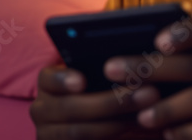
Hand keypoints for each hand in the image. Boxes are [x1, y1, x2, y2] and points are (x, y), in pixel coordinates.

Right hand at [30, 64, 163, 138]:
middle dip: (111, 102)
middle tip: (148, 92)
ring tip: (149, 111)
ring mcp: (49, 134)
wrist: (92, 124)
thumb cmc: (97, 89)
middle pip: (71, 108)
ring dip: (118, 122)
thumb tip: (129, 60)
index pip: (47, 79)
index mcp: (48, 85)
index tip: (82, 80)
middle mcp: (42, 110)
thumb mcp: (95, 77)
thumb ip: (105, 69)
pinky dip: (115, 137)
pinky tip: (138, 126)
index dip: (62, 80)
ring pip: (81, 132)